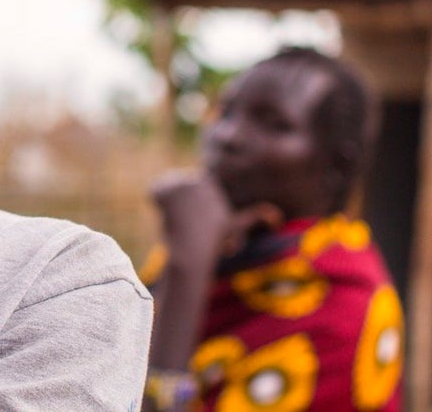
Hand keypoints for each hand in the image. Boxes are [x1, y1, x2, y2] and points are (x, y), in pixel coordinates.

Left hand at [151, 170, 282, 264]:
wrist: (192, 252)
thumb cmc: (212, 242)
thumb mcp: (234, 227)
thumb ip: (255, 218)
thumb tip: (277, 216)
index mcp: (213, 185)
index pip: (188, 185)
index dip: (187, 203)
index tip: (194, 217)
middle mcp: (200, 179)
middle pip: (175, 186)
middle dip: (176, 204)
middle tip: (186, 220)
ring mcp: (184, 182)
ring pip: (165, 188)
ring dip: (167, 204)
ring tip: (179, 218)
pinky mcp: (168, 188)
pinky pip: (154, 192)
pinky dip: (156, 203)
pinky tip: (169, 215)